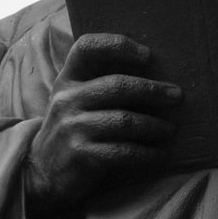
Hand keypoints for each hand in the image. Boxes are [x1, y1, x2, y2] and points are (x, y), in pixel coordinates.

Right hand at [24, 33, 180, 218]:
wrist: (40, 173)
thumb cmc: (71, 131)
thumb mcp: (75, 101)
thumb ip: (100, 84)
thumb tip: (154, 75)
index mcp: (68, 80)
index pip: (87, 48)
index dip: (118, 45)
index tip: (147, 55)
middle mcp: (67, 99)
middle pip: (117, 85)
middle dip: (152, 90)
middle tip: (177, 96)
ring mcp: (73, 127)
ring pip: (125, 120)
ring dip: (154, 126)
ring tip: (170, 130)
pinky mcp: (81, 155)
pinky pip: (123, 151)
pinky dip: (146, 153)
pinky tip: (160, 154)